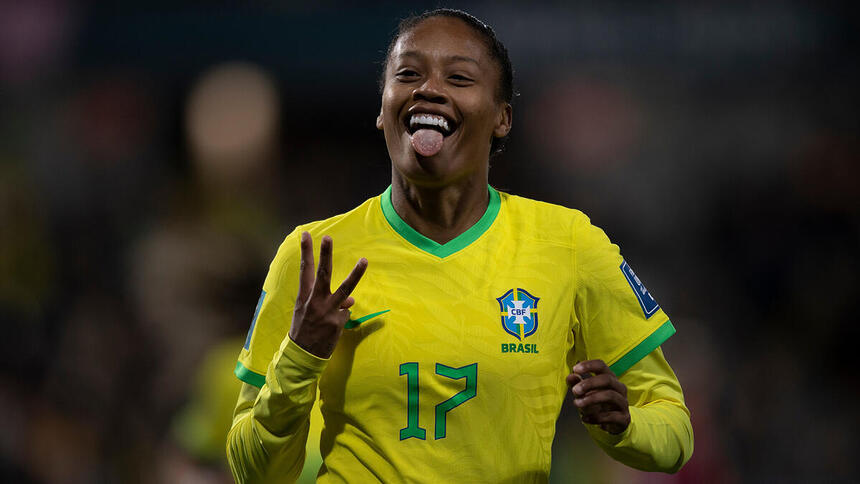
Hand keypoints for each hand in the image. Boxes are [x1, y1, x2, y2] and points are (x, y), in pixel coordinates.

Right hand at [288, 232, 367, 357]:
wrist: (302, 355)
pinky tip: (333, 327)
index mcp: (304, 297)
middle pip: (323, 274)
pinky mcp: (338, 322)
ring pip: (345, 289)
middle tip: (328, 237)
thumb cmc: (304, 330)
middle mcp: (315, 302)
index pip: (304, 270)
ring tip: (364, 260)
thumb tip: (350, 300)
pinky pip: (346, 313)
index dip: (305, 252)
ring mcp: (327, 311)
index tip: (306, 234)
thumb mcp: (307, 312)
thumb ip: (324, 301)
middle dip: (326, 255)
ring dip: (355, 274)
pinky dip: (342, 317)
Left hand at [566, 359, 629, 433]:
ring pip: (610, 396)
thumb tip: (570, 376)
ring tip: (577, 404)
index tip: (575, 369)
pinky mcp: (624, 418)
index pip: (601, 366)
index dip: (589, 365)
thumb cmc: (597, 403)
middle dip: (589, 383)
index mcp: (609, 378)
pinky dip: (596, 417)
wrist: (613, 423)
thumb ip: (577, 384)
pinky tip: (585, 419)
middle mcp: (619, 388)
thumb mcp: (585, 393)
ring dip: (591, 399)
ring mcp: (623, 403)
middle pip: (607, 379)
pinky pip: (611, 416)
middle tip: (575, 390)